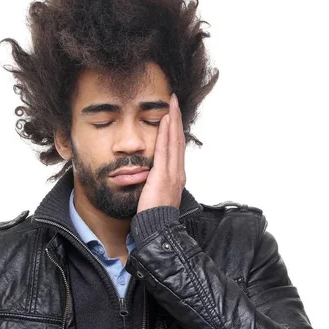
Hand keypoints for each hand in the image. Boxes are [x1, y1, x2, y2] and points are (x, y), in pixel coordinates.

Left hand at [137, 93, 185, 212]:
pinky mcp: (163, 174)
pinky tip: (165, 120)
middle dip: (177, 119)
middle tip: (175, 101)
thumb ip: (156, 183)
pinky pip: (165, 149)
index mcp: (176, 176)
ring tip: (172, 103)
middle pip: (178, 139)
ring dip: (173, 120)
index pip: (177, 148)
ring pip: (174, 140)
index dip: (175, 130)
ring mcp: (172, 172)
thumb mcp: (157, 195)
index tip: (173, 116)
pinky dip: (166, 133)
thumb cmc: (156, 216)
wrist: (159, 227)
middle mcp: (178, 172)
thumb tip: (150, 177)